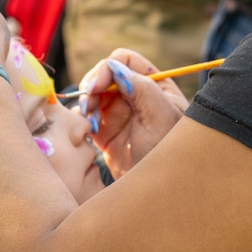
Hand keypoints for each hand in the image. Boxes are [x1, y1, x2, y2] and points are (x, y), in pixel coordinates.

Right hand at [79, 49, 187, 178]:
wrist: (159, 190)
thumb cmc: (169, 152)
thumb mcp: (161, 118)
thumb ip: (142, 89)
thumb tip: (115, 67)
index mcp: (154, 85)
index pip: (125, 61)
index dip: (107, 69)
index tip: (96, 86)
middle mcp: (135, 96)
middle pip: (104, 75)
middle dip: (92, 86)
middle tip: (87, 105)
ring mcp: (119, 114)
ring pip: (92, 95)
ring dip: (86, 103)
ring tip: (91, 122)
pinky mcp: (105, 133)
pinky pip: (86, 117)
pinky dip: (81, 120)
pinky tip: (89, 132)